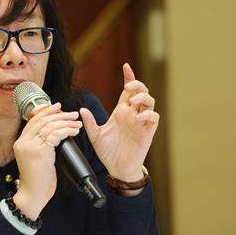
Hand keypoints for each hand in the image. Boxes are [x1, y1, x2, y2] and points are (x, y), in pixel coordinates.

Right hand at [13, 102, 81, 218]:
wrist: (33, 195)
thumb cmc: (38, 180)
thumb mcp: (36, 159)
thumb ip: (41, 146)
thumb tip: (56, 133)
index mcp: (20, 143)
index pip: (33, 121)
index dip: (46, 112)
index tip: (58, 107)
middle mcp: (23, 142)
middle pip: (42, 121)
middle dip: (59, 115)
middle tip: (73, 114)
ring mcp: (30, 146)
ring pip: (50, 126)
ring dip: (66, 122)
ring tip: (77, 123)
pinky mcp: (40, 152)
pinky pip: (56, 135)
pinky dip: (67, 131)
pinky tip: (74, 131)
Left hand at [80, 63, 158, 183]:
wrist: (117, 168)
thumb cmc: (107, 152)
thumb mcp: (95, 136)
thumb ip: (90, 123)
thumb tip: (81, 110)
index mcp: (121, 112)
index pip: (127, 90)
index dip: (129, 77)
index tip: (125, 66)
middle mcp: (132, 114)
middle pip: (141, 92)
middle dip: (137, 85)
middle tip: (128, 87)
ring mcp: (141, 122)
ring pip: (150, 102)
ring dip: (143, 98)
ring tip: (133, 102)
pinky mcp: (148, 132)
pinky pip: (154, 118)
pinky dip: (149, 114)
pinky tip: (139, 117)